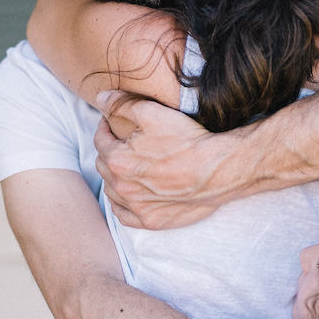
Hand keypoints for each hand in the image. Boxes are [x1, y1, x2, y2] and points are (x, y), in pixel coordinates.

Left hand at [94, 91, 234, 228]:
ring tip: (127, 167)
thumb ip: (122, 105)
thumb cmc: (186, 140)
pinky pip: (123, 215)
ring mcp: (136, 207)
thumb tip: (101, 97)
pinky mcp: (150, 221)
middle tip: (122, 143)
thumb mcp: (152, 113)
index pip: (100, 140)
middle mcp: (122, 186)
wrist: (217, 170)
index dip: (105, 128)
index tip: (112, 123)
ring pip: (111, 190)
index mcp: (117, 160)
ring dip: (114, 177)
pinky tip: (129, 195)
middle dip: (109, 151)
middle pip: (103, 165)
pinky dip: (122, 204)